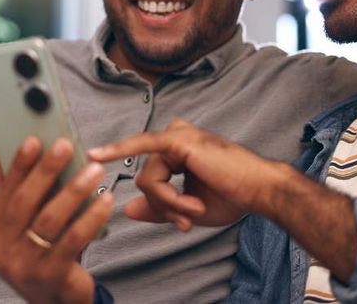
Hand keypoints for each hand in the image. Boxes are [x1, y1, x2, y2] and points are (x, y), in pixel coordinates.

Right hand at [0, 137, 113, 303]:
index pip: (2, 192)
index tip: (34, 139)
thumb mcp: (14, 226)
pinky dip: (91, 217)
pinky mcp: (50, 276)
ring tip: (94, 171)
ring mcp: (23, 266)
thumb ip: (3, 192)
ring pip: (50, 220)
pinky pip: (74, 240)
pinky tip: (106, 201)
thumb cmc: (34, 252)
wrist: (52, 299)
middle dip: (46, 171)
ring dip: (74, 191)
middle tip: (66, 146)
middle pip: (24, 203)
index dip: (18, 165)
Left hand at [88, 119, 285, 230]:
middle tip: (188, 221)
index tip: (181, 221)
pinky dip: (134, 167)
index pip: (152, 177)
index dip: (162, 205)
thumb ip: (159, 206)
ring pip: (148, 179)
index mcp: (180, 150)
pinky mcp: (177, 140)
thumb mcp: (188, 207)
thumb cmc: (233, 196)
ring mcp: (177, 136)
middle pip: (146, 179)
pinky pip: (147, 161)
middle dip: (164, 206)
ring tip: (196, 209)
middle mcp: (176, 137)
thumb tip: (127, 208)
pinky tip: (97, 155)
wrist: (259, 190)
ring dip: (169, 203)